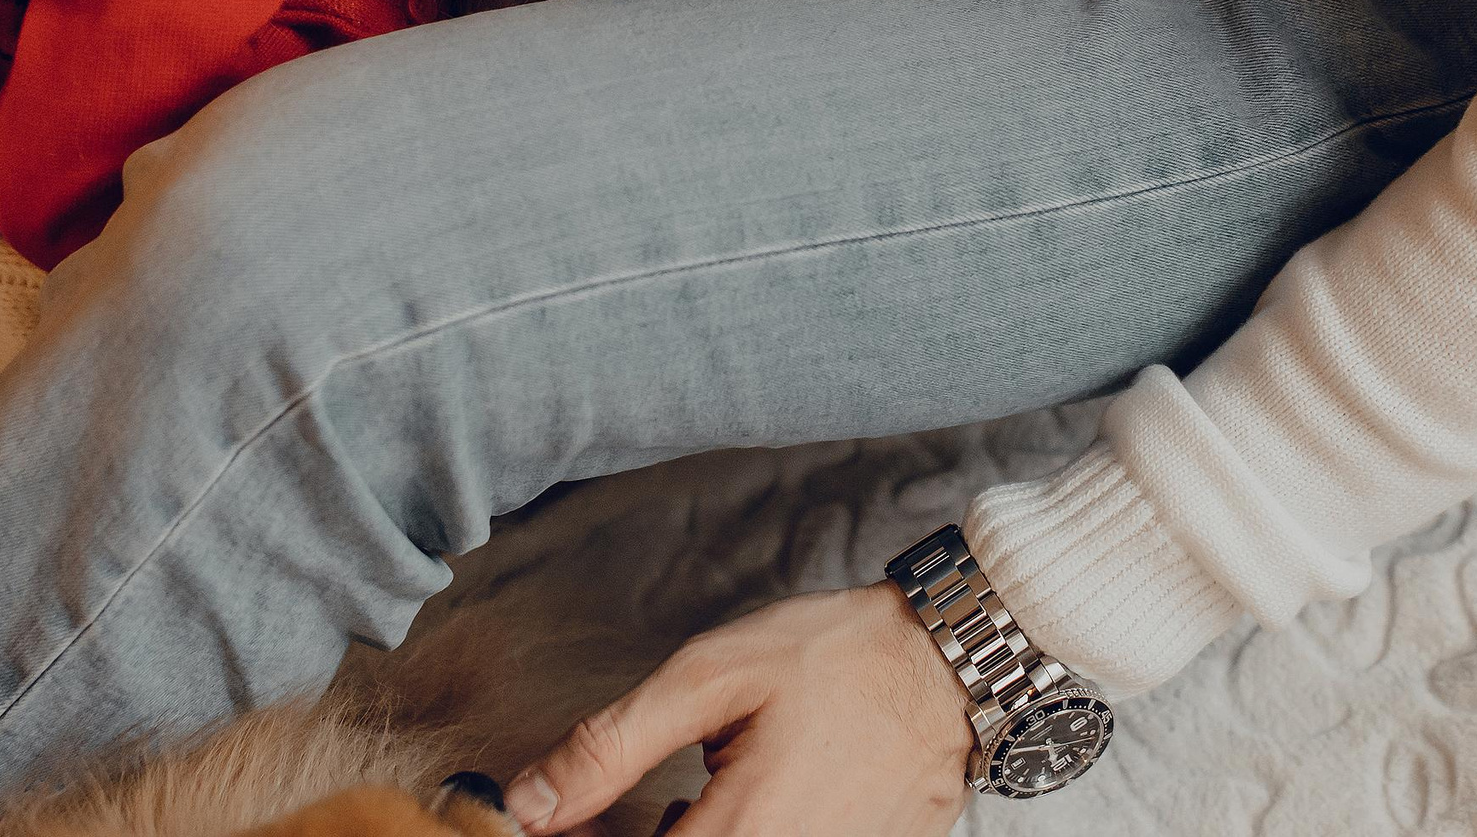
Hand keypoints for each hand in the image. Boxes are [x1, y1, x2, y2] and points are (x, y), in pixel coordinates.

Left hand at [507, 586, 973, 836]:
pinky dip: (741, 831)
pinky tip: (752, 799)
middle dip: (655, 833)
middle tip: (664, 792)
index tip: (565, 819)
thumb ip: (610, 748)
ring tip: (710, 788)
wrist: (950, 664)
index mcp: (744, 834)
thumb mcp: (706, 679)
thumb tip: (526, 803)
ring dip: (698, 835)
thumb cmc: (835, 658)